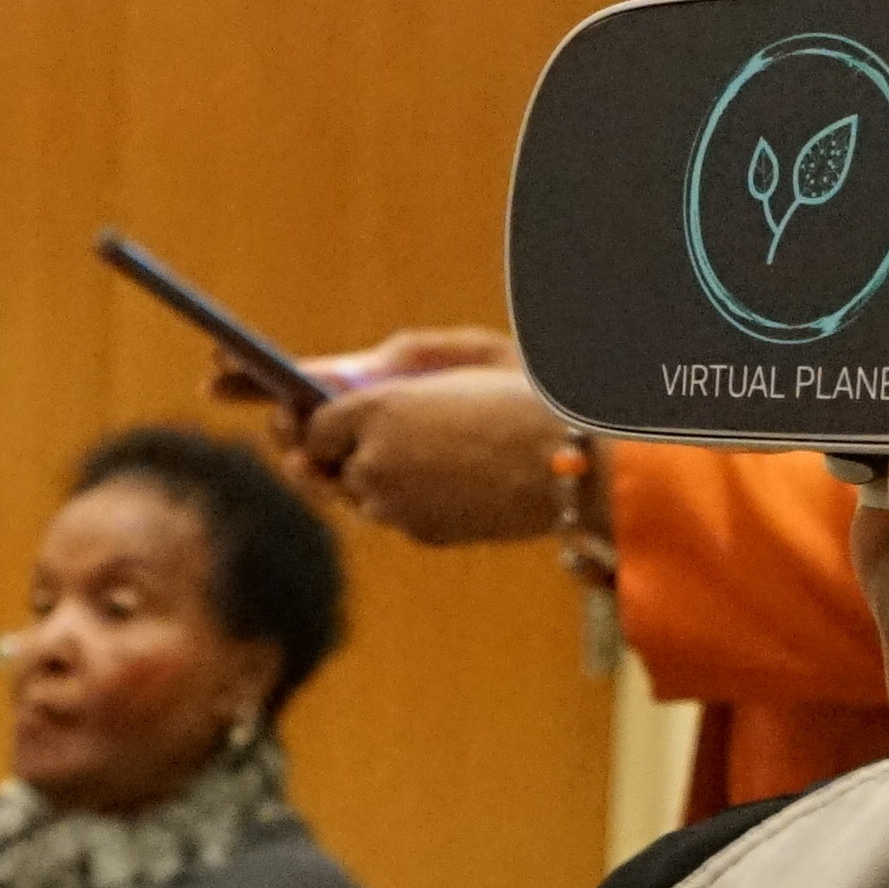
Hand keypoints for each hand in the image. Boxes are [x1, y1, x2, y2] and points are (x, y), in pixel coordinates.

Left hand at [294, 352, 579, 548]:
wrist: (574, 465)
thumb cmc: (531, 398)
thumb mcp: (475, 354)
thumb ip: (412, 356)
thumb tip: (366, 366)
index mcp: (378, 409)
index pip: (314, 427)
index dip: (315, 425)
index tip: (318, 420)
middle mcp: (373, 461)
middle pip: (325, 468)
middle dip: (332, 456)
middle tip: (329, 447)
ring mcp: (394, 505)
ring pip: (360, 498)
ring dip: (371, 481)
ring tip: (404, 460)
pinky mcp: (421, 533)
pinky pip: (397, 517)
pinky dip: (408, 502)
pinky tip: (442, 481)